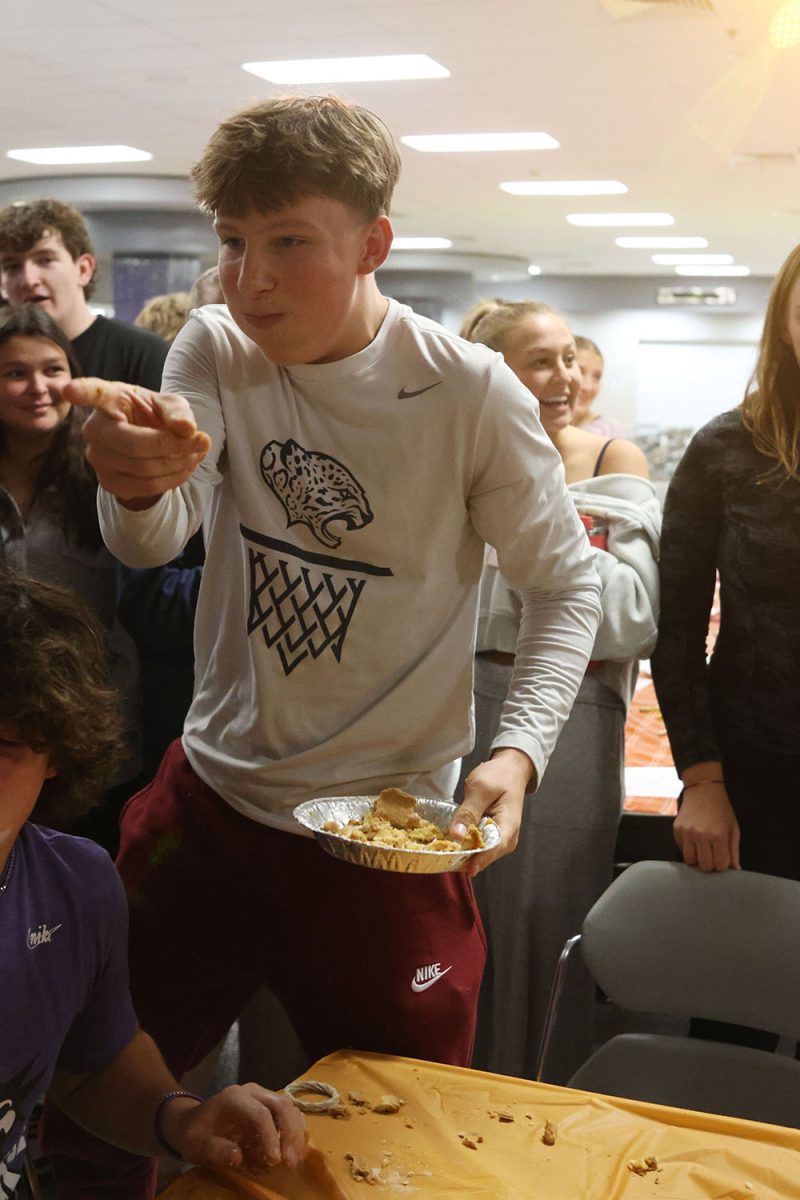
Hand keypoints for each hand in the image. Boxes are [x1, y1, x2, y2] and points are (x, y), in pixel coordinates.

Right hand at [66, 377, 211, 505]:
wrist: (148, 445)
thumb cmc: (154, 416)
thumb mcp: (169, 405)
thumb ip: (177, 411)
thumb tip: (186, 428)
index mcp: (109, 398)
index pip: (93, 393)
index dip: (81, 392)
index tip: (68, 390)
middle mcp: (95, 428)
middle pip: (136, 445)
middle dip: (175, 447)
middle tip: (204, 440)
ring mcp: (97, 458)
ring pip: (145, 469)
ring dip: (180, 464)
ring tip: (198, 453)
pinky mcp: (108, 482)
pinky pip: (146, 487)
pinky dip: (173, 479)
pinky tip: (184, 467)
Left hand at [160, 1083, 305, 1172]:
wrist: (192, 1122)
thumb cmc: (195, 1134)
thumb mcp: (197, 1145)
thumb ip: (215, 1150)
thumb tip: (237, 1158)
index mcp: (234, 1097)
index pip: (260, 1113)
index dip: (271, 1137)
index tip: (274, 1160)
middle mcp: (252, 1092)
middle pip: (281, 1106)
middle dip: (290, 1133)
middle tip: (290, 1161)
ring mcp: (262, 1096)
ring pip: (289, 1107)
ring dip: (296, 1132)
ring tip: (294, 1158)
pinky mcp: (268, 1105)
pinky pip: (288, 1113)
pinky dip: (295, 1130)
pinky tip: (294, 1149)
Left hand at [450, 747, 534, 876]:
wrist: (510, 770)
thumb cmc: (498, 776)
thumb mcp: (480, 789)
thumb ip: (468, 812)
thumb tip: (456, 835)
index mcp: (508, 827)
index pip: (491, 850)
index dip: (472, 859)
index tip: (452, 863)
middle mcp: (506, 839)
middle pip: (484, 856)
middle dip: (462, 857)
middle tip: (437, 856)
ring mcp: (499, 839)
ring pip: (478, 853)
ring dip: (461, 852)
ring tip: (439, 850)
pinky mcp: (490, 836)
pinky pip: (476, 845)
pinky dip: (463, 845)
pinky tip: (447, 843)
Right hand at [674, 783, 739, 871]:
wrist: (703, 790)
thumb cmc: (720, 809)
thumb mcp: (733, 828)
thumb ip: (734, 851)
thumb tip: (735, 868)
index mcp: (718, 835)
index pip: (720, 865)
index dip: (722, 864)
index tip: (722, 858)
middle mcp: (701, 835)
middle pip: (704, 866)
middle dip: (710, 864)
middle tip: (712, 854)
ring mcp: (687, 832)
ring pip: (690, 861)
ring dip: (697, 858)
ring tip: (702, 849)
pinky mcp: (677, 830)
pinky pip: (681, 849)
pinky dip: (688, 848)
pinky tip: (694, 839)